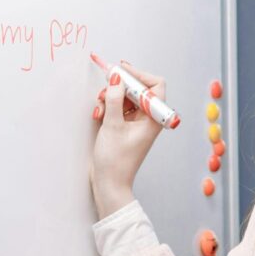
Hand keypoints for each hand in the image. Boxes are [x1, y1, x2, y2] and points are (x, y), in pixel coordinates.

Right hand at [87, 60, 167, 218]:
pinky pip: (119, 107)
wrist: (109, 183)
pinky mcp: (126, 126)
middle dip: (119, 87)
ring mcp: (137, 122)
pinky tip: (99, 115)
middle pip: (138, 89)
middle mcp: (148, 118)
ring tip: (100, 109)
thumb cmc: (115, 161)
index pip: (155, 85)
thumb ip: (113, 98)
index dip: (138, 75)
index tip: (120, 71)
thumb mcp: (112, 125)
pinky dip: (108, 107)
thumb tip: (115, 77)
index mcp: (154, 118)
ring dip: (110, 98)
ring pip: (125, 97)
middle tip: (106, 88)